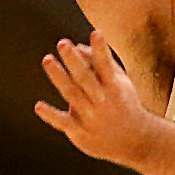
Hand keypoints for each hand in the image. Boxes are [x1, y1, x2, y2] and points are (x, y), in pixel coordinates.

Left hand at [38, 32, 162, 168]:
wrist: (136, 141)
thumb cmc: (123, 104)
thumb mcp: (118, 82)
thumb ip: (99, 63)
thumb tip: (76, 45)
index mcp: (114, 86)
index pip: (107, 65)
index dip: (101, 49)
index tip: (96, 33)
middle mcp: (103, 100)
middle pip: (86, 78)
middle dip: (74, 61)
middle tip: (62, 43)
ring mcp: (91, 116)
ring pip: (72, 95)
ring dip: (59, 77)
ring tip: (48, 59)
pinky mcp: (81, 131)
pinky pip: (64, 122)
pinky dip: (51, 115)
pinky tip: (38, 106)